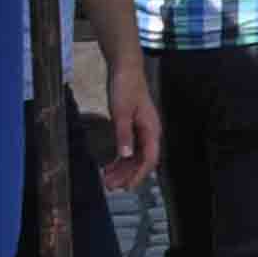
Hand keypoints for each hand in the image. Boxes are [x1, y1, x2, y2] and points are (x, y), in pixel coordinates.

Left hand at [97, 51, 159, 188]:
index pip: (149, 159)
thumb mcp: (121, 113)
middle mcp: (149, 132)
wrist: (125, 69)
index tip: (126, 187)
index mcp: (151, 129)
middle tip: (110, 186)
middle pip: (142, 160)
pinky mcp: (133, 126)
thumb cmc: (125, 88)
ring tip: (107, 179)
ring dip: (122, 168)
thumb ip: (123, 135)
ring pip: (135, 156)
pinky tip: (108, 165)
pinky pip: (129, 148)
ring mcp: (142, 130)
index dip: (139, 175)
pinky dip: (120, 158)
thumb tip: (125, 156)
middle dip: (128, 174)